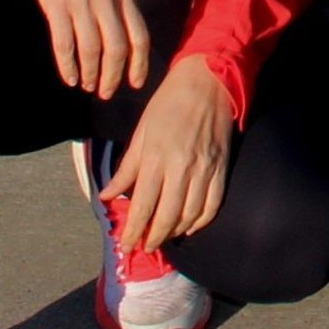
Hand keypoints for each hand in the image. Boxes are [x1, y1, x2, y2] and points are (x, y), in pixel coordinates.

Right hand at [26, 0, 152, 98]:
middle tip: (106, 92)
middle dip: (113, 76)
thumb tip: (128, 36)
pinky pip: (64, 43)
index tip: (136, 83)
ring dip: (90, 73)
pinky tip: (69, 77)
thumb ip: (120, 1)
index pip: (139, 35)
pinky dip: (67, 65)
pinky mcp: (56, 4)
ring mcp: (80, 1)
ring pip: (90, 49)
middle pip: (116, 47)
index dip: (139, 64)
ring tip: (86, 85)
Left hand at [101, 54, 235, 251]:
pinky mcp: (222, 166)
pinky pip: (213, 204)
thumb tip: (107, 195)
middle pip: (167, 216)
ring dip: (175, 233)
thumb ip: (126, 167)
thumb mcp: (141, 131)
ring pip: (190, 215)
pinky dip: (201, 221)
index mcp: (156, 157)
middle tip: (144, 247)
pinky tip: (189, 226)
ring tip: (163, 238)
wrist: (208, 80)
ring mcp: (204, 168)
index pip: (142, 206)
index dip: (133, 231)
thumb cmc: (168, 103)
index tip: (126, 246)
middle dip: (153, 238)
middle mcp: (181, 167)